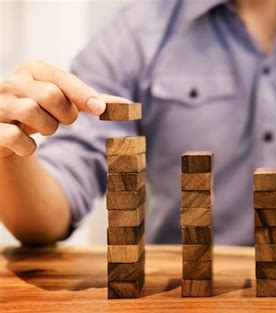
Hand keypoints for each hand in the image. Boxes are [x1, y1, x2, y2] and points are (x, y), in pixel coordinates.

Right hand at [0, 60, 125, 157]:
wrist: (6, 129)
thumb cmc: (43, 110)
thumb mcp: (67, 101)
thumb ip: (96, 101)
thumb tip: (130, 106)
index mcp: (34, 69)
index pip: (63, 79)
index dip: (83, 95)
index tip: (100, 110)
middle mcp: (13, 81)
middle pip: (51, 96)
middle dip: (64, 114)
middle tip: (59, 119)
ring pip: (33, 113)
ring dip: (47, 129)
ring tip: (41, 128)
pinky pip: (15, 138)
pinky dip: (28, 147)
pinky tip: (25, 144)